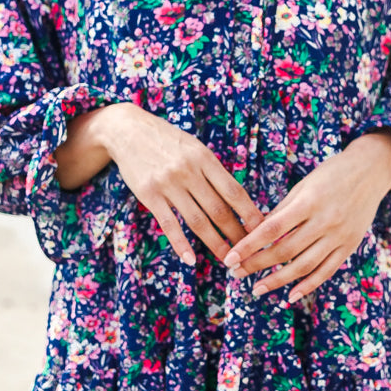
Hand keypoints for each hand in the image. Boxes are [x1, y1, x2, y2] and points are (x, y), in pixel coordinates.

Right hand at [58, 102, 265, 265]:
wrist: (127, 130)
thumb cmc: (166, 140)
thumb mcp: (194, 147)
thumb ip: (212, 171)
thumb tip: (236, 198)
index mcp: (205, 158)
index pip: (234, 191)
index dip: (250, 213)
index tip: (263, 229)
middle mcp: (189, 171)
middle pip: (219, 209)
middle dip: (237, 234)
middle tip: (249, 252)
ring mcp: (168, 184)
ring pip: (197, 220)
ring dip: (214, 243)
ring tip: (227, 260)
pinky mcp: (149, 195)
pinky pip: (169, 224)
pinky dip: (180, 244)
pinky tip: (190, 259)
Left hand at [223, 131, 390, 301]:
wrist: (371, 171)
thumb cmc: (332, 174)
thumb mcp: (304, 186)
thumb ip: (282, 211)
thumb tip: (256, 234)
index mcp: (309, 201)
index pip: (272, 229)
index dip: (249, 245)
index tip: (230, 258)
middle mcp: (325, 221)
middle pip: (285, 250)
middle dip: (257, 265)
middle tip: (236, 274)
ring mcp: (339, 236)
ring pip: (304, 265)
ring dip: (278, 280)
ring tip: (257, 289)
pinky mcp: (349, 246)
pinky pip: (327, 271)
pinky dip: (308, 286)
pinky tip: (290, 296)